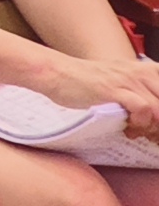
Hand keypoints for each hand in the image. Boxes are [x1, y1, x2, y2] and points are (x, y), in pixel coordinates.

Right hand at [24, 48, 158, 137]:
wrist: (56, 72)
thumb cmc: (86, 82)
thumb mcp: (120, 81)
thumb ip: (140, 94)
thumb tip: (154, 121)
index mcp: (146, 70)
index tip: (155, 129)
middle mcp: (141, 72)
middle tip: (151, 136)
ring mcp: (128, 80)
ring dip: (153, 128)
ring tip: (139, 133)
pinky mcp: (113, 90)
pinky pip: (143, 109)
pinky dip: (141, 123)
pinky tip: (129, 129)